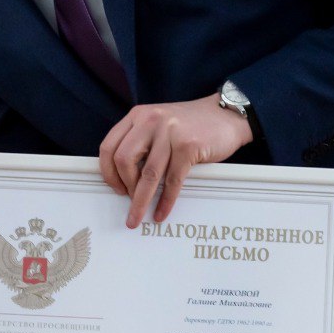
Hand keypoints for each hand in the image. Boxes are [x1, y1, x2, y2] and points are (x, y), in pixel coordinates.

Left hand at [99, 95, 251, 228]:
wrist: (225, 115)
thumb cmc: (191, 124)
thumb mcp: (157, 123)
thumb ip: (139, 140)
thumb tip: (122, 176)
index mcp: (137, 115)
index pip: (109, 146)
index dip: (107, 172)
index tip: (113, 187)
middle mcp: (150, 121)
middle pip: (123, 160)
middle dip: (123, 185)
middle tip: (128, 198)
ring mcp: (170, 133)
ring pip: (148, 174)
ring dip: (140, 201)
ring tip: (136, 217)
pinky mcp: (188, 147)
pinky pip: (172, 181)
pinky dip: (165, 201)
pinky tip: (161, 212)